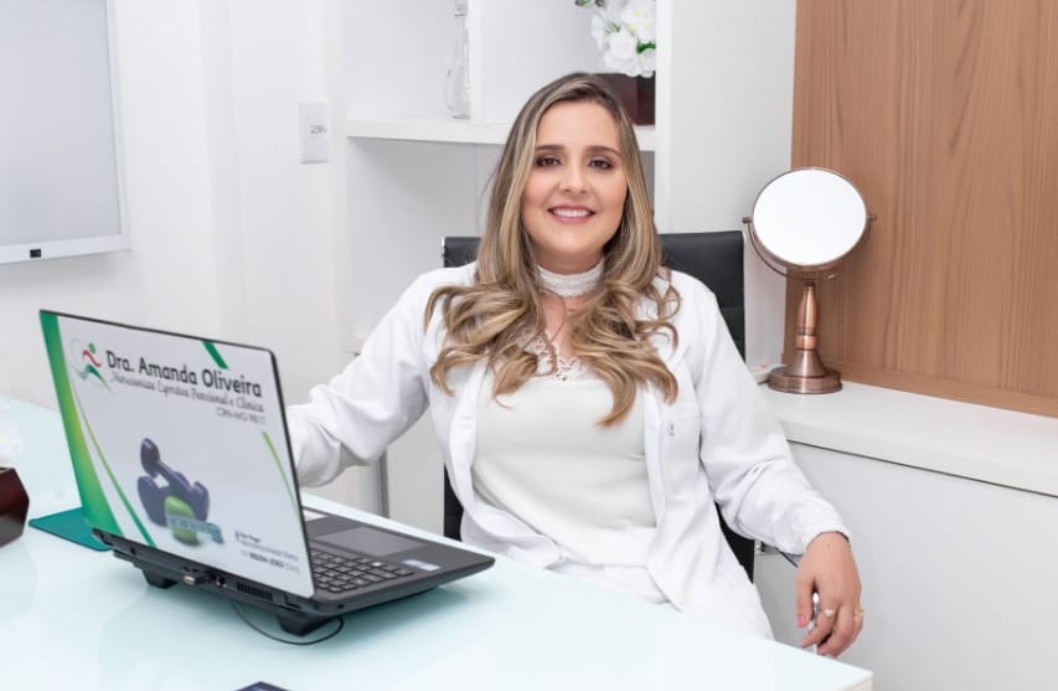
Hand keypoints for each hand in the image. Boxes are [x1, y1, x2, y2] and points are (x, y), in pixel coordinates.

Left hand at [796, 531, 862, 656]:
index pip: (824, 626)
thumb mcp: (803, 579)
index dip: (814, 638)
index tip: (806, 642)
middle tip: (821, 652)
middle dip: (832, 646)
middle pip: (844, 632)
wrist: (831, 542)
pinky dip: (853, 631)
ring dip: (845, 642)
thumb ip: (803, 603)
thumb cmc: (818, 556)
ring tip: (832, 649)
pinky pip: (859, 618)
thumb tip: (803, 623)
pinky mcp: (858, 594)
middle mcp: (847, 598)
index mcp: (833, 595)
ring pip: (856, 628)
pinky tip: (844, 634)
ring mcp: (855, 597)